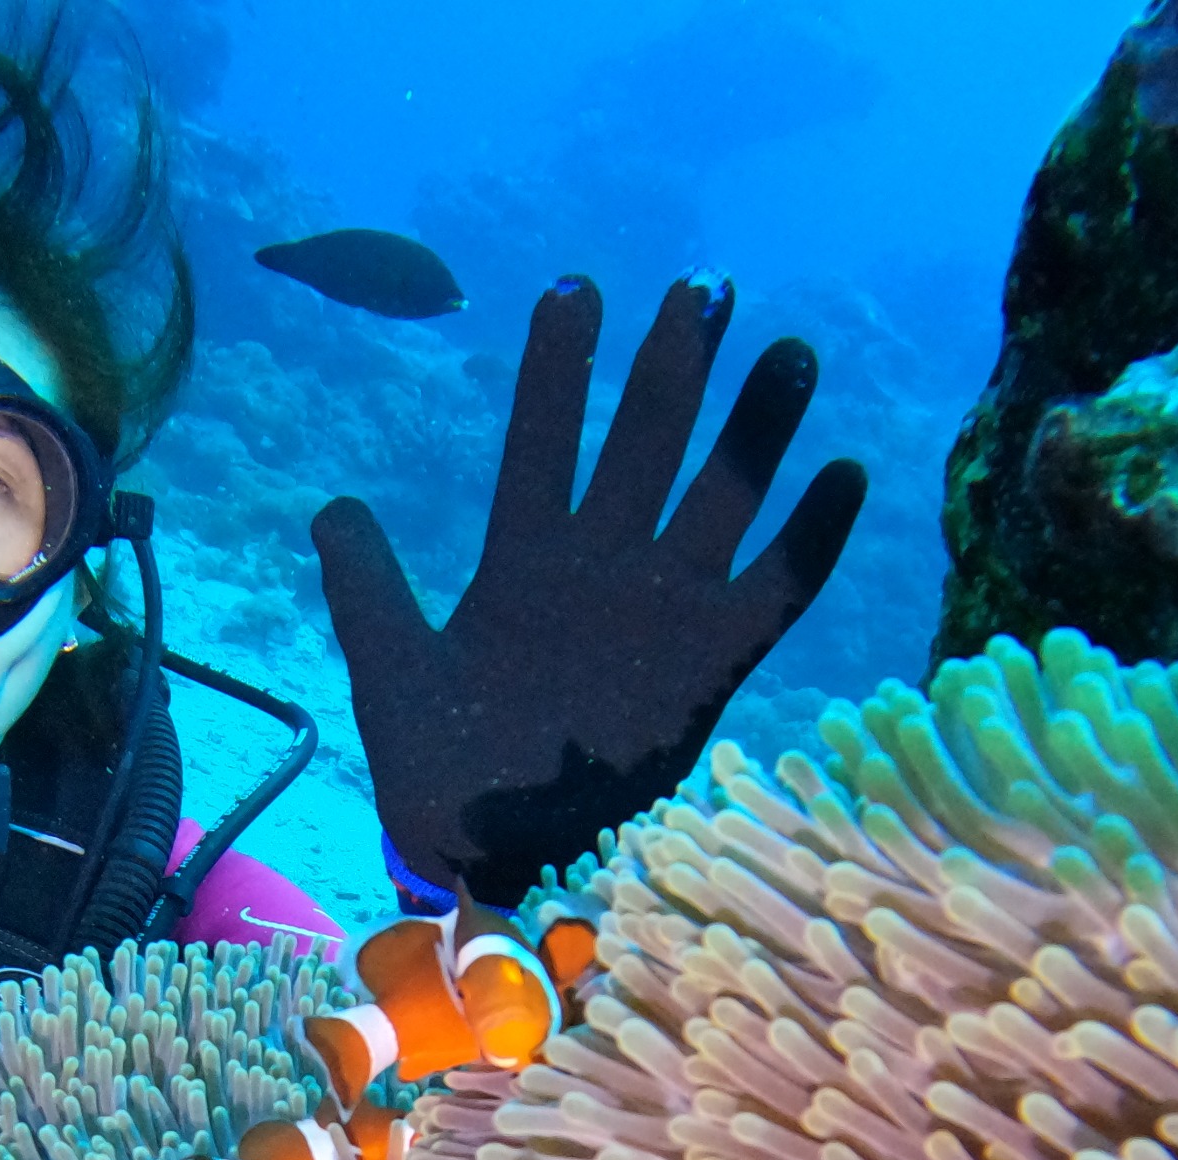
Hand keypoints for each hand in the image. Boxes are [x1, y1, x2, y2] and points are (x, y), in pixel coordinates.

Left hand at [314, 274, 868, 903]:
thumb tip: (331, 505)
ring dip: (755, 429)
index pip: (544, 440)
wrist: (493, 857)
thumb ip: (365, 586)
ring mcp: (661, 609)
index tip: (575, 288)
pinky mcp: (711, 664)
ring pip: (720, 499)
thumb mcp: (388, 668)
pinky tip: (847, 474)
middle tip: (702, 285)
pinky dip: (810, 540)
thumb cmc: (435, 769)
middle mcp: (601, 567)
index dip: (559, 369)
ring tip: (789, 352)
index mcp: (523, 558)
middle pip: (646, 444)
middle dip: (676, 366)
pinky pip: (774, 592)